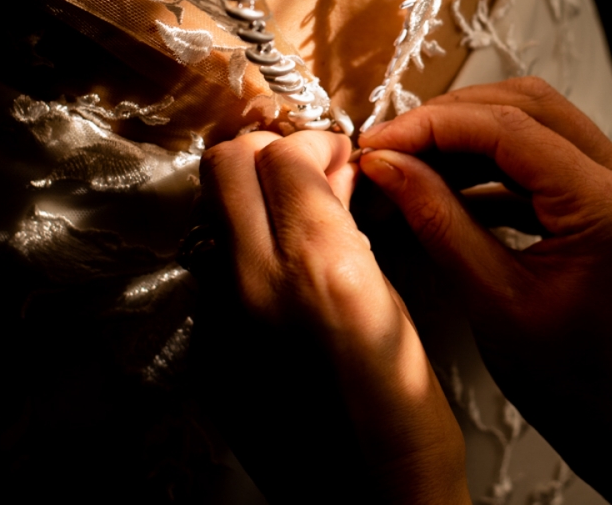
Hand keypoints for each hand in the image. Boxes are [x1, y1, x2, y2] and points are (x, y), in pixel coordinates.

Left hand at [199, 129, 466, 504]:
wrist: (369, 499)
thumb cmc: (403, 413)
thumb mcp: (392, 298)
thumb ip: (351, 225)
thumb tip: (334, 173)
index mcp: (316, 266)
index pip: (282, 155)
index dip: (314, 142)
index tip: (337, 156)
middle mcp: (255, 285)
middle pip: (226, 166)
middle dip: (268, 155)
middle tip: (309, 175)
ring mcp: (222, 320)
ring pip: (213, 214)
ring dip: (251, 202)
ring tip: (300, 225)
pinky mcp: (209, 351)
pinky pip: (214, 273)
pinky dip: (245, 256)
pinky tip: (286, 280)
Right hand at [357, 77, 611, 499]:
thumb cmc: (571, 383)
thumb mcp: (492, 300)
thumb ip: (438, 220)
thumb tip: (386, 164)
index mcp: (608, 207)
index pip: (510, 129)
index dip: (433, 126)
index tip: (378, 141)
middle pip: (528, 107)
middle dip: (452, 118)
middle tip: (391, 145)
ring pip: (539, 122)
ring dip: (473, 135)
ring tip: (412, 163)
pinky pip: (550, 157)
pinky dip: (497, 164)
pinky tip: (450, 186)